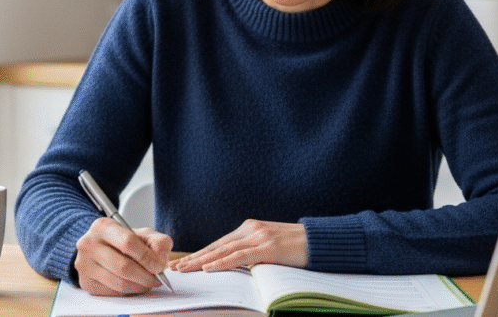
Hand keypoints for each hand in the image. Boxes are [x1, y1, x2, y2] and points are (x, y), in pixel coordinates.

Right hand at [74, 217, 173, 295]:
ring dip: (139, 286)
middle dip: (146, 276)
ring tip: (147, 282)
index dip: (147, 257)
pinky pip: (113, 292)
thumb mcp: (143, 234)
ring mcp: (84, 264)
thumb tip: (160, 259)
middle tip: (156, 278)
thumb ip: (158, 242)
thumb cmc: (124, 240)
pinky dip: (129, 292)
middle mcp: (89, 244)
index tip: (158, 266)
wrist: (102, 248)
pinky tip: (134, 284)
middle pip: (123, 267)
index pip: (128, 243)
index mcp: (103, 227)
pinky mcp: (86, 282)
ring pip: (119, 283)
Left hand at [169, 219, 307, 272]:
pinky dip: (222, 263)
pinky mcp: (267, 247)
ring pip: (223, 251)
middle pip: (217, 246)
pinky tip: (208, 268)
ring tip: (185, 269)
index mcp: (250, 228)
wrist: (321, 241)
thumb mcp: (270, 247)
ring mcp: (259, 237)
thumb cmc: (297, 247)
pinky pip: (239, 257)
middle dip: (195, 257)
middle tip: (176, 267)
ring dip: (201, 262)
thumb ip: (253, 252)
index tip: (185, 262)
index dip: (201, 253)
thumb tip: (235, 265)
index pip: (220, 243)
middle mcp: (251, 229)